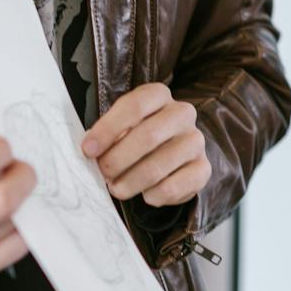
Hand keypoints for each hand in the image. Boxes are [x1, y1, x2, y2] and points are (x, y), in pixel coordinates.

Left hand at [81, 82, 208, 207]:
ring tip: (117, 188)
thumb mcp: (120, 126)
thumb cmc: (136, 136)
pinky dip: (152, 195)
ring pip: (158, 166)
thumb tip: (91, 149)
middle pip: (148, 136)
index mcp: (159, 95)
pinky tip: (145, 194)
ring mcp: (195, 141)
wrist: (171, 156)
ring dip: (130, 182)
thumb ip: (107, 133)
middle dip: (118, 159)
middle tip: (103, 173)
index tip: (88, 150)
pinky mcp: (202, 169)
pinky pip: (173, 187)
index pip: (135, 106)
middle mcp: (182, 114)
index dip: (108, 129)